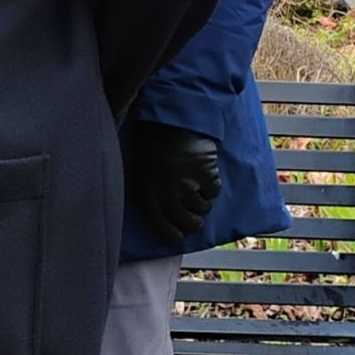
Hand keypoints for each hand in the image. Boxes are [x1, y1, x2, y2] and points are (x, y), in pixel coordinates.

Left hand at [131, 122, 221, 247]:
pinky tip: (207, 176)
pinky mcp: (206, 174)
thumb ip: (148, 187)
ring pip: (201, 207)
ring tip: (198, 192)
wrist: (175, 115)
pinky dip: (212, 187)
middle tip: (195, 222)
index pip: (156, 220)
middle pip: (183, 219)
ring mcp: (186, 182)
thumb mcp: (141, 165)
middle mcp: (165, 189)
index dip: (167, 232)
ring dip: (202, 203)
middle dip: (192, 223)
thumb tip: (161, 212)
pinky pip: (213, 191)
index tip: (177, 239)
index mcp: (144, 186)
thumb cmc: (154, 140)